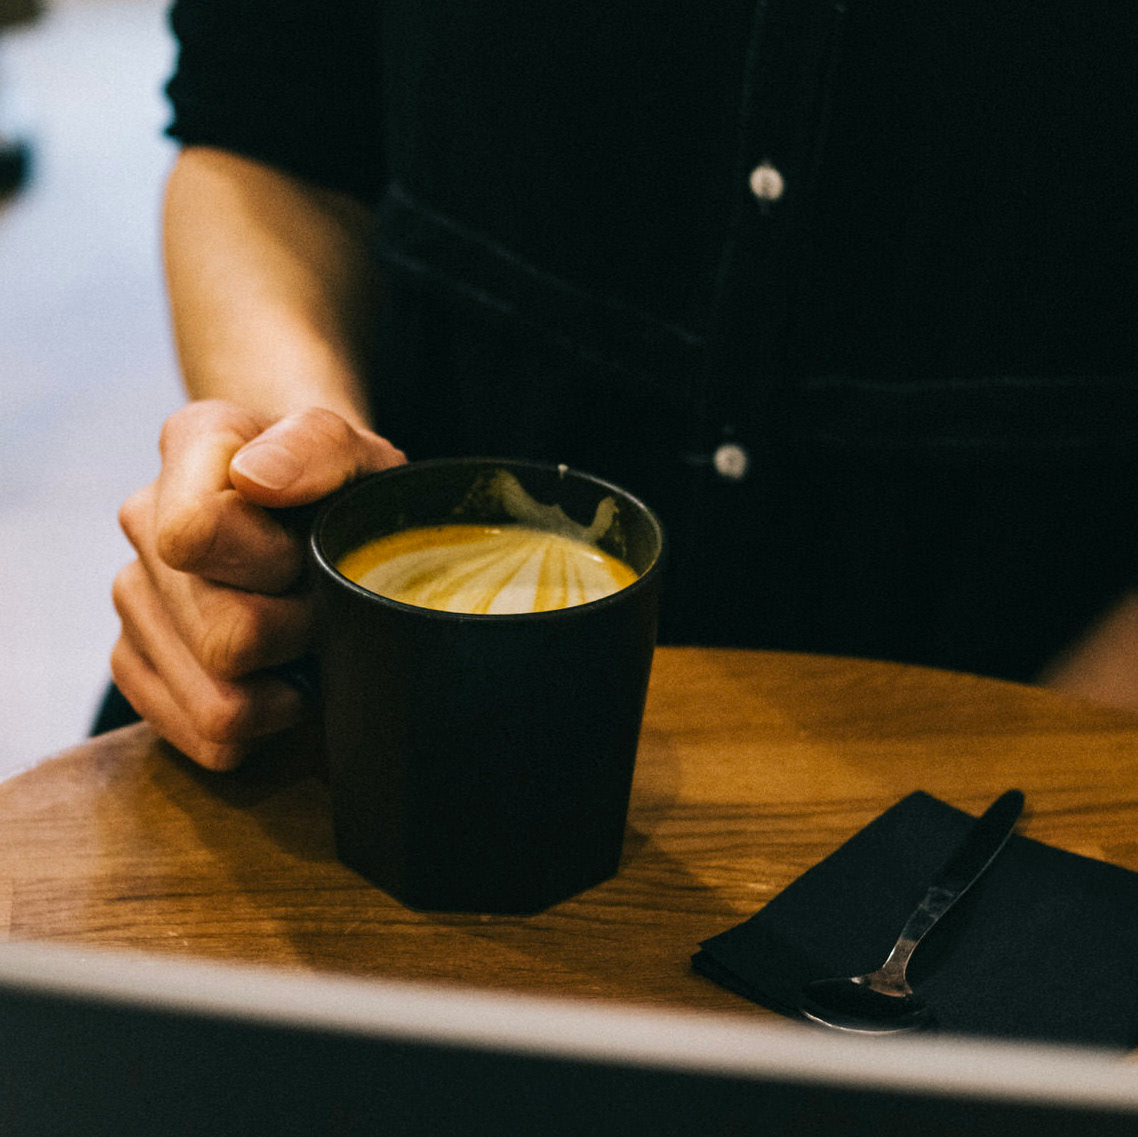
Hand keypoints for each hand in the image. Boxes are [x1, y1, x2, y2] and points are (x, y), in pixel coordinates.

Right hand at [111, 400, 404, 768]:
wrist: (322, 508)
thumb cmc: (343, 483)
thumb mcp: (357, 452)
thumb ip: (315, 446)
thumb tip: (254, 480)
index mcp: (192, 447)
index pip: (194, 536)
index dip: (271, 563)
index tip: (306, 553)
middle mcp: (145, 518)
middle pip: (223, 638)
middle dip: (296, 634)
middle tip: (324, 607)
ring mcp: (133, 594)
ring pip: (216, 704)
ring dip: (283, 687)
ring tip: (305, 640)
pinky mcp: (136, 661)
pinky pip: (206, 737)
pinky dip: (263, 724)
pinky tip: (279, 674)